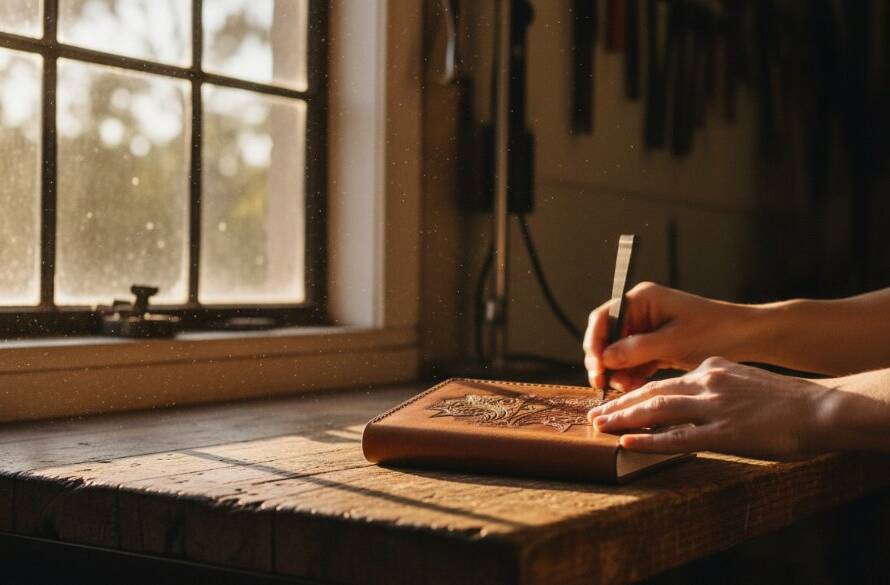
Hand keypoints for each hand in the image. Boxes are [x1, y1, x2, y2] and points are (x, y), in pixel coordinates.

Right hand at [583, 282, 755, 390]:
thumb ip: (635, 350)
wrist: (748, 338)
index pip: (604, 318)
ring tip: (625, 387)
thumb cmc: (715, 331)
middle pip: (608, 336)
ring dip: (618, 371)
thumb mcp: (672, 342)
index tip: (596, 367)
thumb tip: (605, 358)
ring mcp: (648, 329)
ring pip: (619, 353)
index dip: (595, 342)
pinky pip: (635, 361)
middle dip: (605, 361)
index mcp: (642, 299)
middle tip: (603, 383)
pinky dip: (632, 375)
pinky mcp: (657, 346)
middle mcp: (641, 311)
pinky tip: (634, 387)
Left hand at [586, 357, 835, 460]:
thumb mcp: (744, 380)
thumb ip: (717, 385)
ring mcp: (713, 408)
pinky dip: (650, 440)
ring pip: (657, 410)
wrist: (822, 408)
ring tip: (599, 426)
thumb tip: (696, 395)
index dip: (636, 392)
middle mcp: (707, 383)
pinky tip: (627, 443)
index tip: (615, 401)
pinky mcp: (724, 433)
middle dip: (620, 404)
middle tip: (594, 414)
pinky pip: (679, 438)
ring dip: (624, 419)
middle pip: (653, 393)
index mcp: (712, 369)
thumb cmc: (788, 400)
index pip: (664, 381)